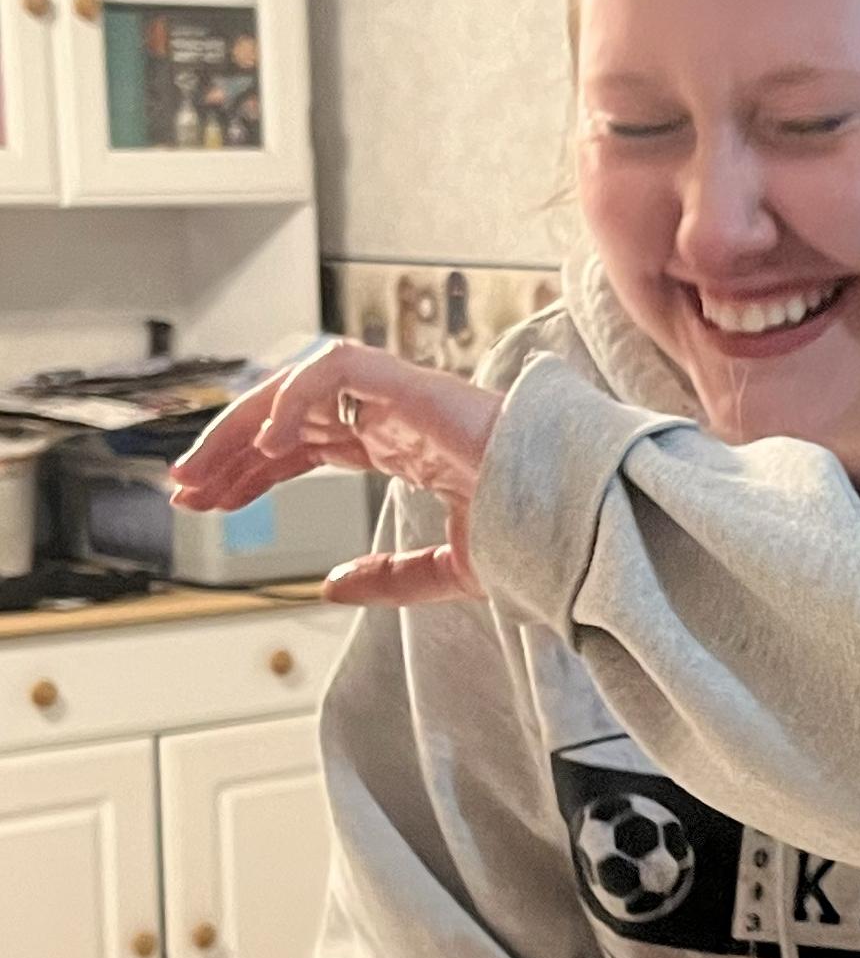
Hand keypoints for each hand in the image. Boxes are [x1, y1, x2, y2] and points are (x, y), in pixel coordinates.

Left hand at [168, 340, 502, 604]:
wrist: (575, 517)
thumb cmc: (532, 532)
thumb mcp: (447, 571)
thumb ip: (390, 579)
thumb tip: (330, 587)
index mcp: (403, 445)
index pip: (308, 441)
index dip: (253, 468)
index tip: (210, 503)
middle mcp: (396, 415)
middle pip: (290, 412)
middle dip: (230, 448)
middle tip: (186, 489)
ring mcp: (405, 396)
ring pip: (300, 383)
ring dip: (245, 423)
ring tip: (208, 473)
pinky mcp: (416, 386)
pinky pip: (340, 370)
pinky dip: (296, 397)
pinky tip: (269, 446)